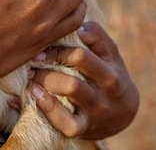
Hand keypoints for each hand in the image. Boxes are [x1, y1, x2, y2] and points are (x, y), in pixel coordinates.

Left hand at [30, 22, 138, 139]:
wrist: (122, 112)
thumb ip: (97, 35)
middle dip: (48, 69)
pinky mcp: (83, 129)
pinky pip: (65, 124)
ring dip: (45, 84)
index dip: (58, 49)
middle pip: (73, 81)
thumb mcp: (110, 54)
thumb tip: (79, 26)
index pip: (81, 57)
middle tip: (34, 61)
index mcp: (110, 75)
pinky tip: (35, 95)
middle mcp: (103, 97)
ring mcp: (93, 115)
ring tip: (33, 77)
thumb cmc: (110, 73)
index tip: (43, 45)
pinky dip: (46, 109)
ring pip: (68, 98)